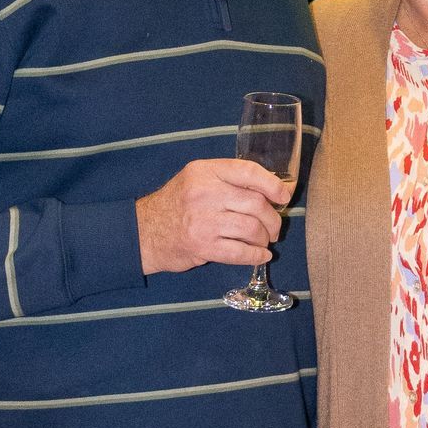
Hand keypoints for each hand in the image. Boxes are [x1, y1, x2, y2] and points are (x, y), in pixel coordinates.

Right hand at [137, 158, 288, 275]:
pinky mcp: (203, 246)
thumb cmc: (176, 205)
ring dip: (264, 238)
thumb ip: (229, 180)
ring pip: (252, 228)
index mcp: (204, 171)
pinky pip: (241, 252)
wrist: (144, 232)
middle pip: (256, 203)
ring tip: (263, 241)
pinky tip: (260, 256)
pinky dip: (256, 255)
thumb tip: (275, 189)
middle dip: (272, 219)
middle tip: (274, 228)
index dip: (273, 184)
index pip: (248, 171)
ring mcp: (203, 220)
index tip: (284, 196)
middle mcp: (204, 193)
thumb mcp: (196, 179)